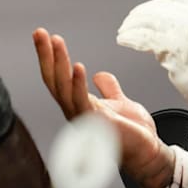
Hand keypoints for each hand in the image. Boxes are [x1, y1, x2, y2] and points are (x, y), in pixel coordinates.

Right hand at [33, 28, 171, 187]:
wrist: (148, 155)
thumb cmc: (133, 134)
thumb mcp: (120, 103)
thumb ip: (109, 88)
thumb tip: (100, 75)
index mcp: (78, 104)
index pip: (58, 78)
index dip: (50, 58)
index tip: (46, 37)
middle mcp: (75, 111)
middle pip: (53, 80)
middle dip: (45, 56)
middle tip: (39, 33)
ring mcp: (83, 118)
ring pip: (63, 87)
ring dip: (59, 63)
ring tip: (56, 42)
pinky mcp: (96, 124)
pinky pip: (82, 102)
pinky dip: (78, 84)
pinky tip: (78, 67)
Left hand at [115, 0, 187, 129]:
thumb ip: (187, 22)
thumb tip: (156, 16)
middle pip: (156, 7)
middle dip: (137, 15)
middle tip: (126, 26)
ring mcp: (187, 31)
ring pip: (148, 21)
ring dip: (130, 27)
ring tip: (123, 34)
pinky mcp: (175, 47)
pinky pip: (145, 38)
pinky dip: (130, 38)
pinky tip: (124, 41)